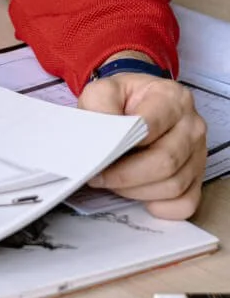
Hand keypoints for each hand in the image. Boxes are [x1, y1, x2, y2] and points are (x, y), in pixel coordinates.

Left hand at [78, 72, 206, 217]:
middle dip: (127, 176)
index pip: (150, 127)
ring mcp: (198, 153)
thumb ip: (100, 106)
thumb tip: (102, 139)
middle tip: (102, 177)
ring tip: (115, 183)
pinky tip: (141, 194)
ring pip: (174, 186)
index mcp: (172, 98)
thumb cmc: (122, 101)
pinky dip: (160, 206)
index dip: (121, 147)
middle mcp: (192, 125)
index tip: (99, 158)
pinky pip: (185, 204)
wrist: (136, 105)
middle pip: (165, 161)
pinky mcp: (198, 178)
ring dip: (137, 191)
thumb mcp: (103, 91)